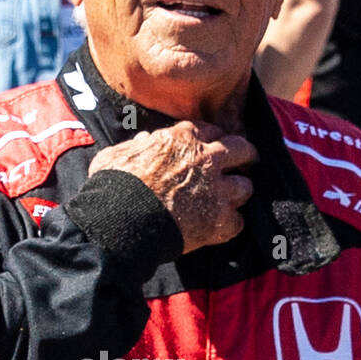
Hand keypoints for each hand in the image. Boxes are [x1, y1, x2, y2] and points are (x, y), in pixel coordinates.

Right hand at [88, 121, 256, 254]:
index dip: (213, 140)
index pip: (211, 130)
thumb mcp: (117, 154)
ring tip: (230, 201)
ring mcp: (217, 190)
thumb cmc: (114, 185)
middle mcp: (207, 159)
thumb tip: (144, 140)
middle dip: (244, 156)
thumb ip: (136, 145)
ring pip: (245, 187)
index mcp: (183, 138)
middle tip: (243, 164)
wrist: (122, 220)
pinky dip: (230, 226)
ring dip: (238, 193)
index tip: (212, 148)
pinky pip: (238, 222)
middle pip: (242, 149)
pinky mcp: (219, 220)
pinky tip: (220, 228)